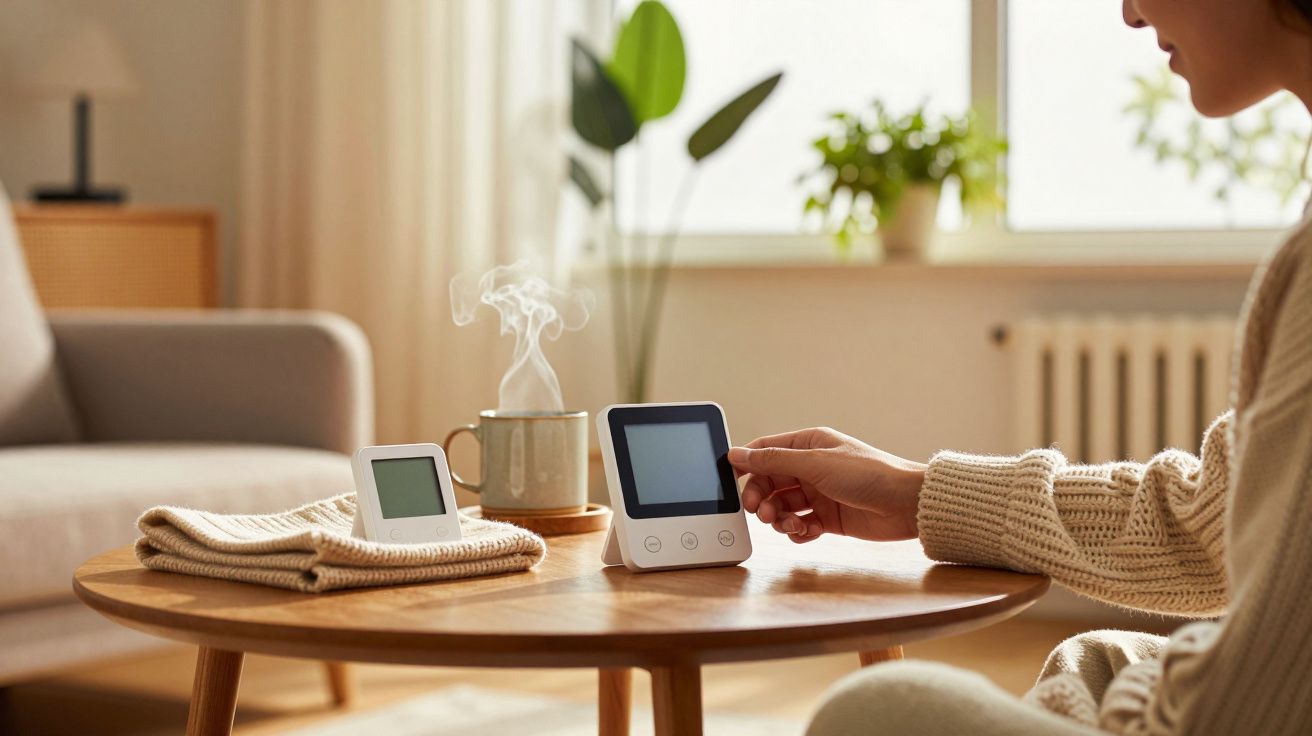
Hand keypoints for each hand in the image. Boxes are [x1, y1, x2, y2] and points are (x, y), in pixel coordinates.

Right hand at [727, 427, 925, 542]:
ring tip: (789, 524)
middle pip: (769, 482)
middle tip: (759, 512)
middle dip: (761, 498)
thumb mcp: (816, 464)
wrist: (907, 504)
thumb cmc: (869, 474)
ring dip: (779, 518)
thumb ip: (773, 460)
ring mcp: (819, 494)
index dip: (746, 465)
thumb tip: (737, 453)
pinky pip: (800, 525)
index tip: (731, 482)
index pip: (765, 451)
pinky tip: (808, 531)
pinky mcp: (828, 518)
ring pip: (782, 506)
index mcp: (808, 445)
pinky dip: (798, 531)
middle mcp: (811, 468)